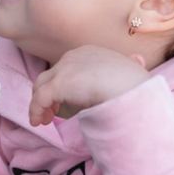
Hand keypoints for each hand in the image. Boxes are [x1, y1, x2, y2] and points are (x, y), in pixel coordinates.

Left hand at [29, 46, 147, 125]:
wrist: (133, 88)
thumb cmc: (138, 83)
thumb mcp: (135, 69)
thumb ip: (132, 65)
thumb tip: (137, 60)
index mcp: (90, 52)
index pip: (68, 67)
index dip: (64, 84)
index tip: (64, 101)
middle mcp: (75, 56)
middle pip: (51, 75)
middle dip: (48, 94)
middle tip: (51, 113)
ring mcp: (65, 68)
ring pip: (42, 85)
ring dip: (39, 103)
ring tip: (43, 120)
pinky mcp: (59, 83)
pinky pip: (40, 99)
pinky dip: (36, 110)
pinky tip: (38, 122)